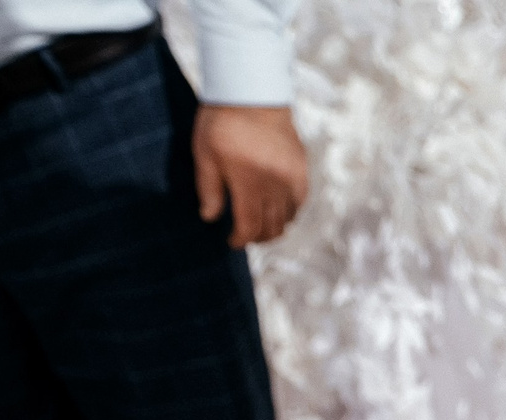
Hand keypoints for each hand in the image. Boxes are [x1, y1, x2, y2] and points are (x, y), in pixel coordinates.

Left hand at [192, 105, 309, 246]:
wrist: (253, 91)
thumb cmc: (222, 121)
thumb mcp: (204, 153)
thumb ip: (208, 188)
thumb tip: (210, 218)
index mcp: (249, 181)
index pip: (249, 225)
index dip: (240, 239)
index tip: (231, 242)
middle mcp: (275, 183)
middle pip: (272, 225)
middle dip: (257, 236)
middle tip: (246, 236)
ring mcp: (292, 177)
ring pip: (288, 217)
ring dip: (275, 226)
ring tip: (262, 225)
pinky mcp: (301, 168)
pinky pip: (299, 201)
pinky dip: (289, 211)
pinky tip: (277, 208)